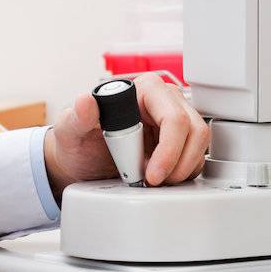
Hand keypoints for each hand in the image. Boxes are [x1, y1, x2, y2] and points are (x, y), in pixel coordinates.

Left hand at [43, 73, 209, 197]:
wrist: (83, 161)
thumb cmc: (79, 141)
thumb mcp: (70, 130)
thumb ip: (77, 116)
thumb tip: (85, 100)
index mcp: (144, 90)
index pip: (173, 117)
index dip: (168, 150)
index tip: (151, 174)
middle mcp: (164, 101)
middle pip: (194, 130)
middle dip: (177, 163)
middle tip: (153, 181)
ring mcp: (175, 119)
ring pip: (199, 143)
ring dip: (182, 169)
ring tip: (155, 180)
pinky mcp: (179, 140)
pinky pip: (196, 155)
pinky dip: (182, 172)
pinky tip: (161, 177)